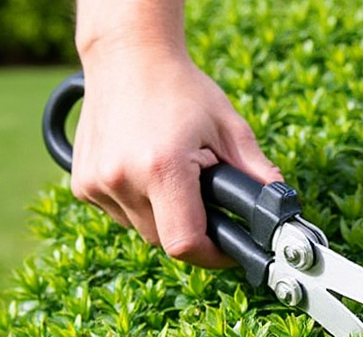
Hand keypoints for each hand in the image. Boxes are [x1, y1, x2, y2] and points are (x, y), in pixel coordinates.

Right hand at [71, 47, 281, 267]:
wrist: (127, 56)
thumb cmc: (181, 87)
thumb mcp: (229, 127)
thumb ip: (257, 172)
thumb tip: (279, 207)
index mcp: (162, 168)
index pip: (186, 243)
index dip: (213, 255)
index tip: (228, 247)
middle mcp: (123, 180)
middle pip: (165, 241)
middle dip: (190, 230)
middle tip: (203, 198)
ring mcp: (97, 184)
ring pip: (141, 230)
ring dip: (162, 216)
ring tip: (172, 175)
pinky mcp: (82, 184)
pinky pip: (119, 214)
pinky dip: (137, 204)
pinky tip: (145, 170)